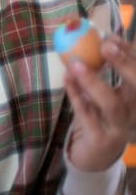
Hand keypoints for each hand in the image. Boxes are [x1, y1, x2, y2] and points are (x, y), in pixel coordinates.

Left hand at [64, 34, 132, 170]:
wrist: (94, 158)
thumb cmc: (98, 119)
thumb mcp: (101, 95)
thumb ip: (98, 73)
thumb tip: (88, 41)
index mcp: (134, 99)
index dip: (128, 54)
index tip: (110, 36)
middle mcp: (133, 113)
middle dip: (123, 65)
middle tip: (105, 45)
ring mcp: (118, 127)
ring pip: (111, 104)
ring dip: (94, 82)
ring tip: (76, 63)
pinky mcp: (100, 139)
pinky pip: (87, 114)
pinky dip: (76, 95)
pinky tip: (66, 79)